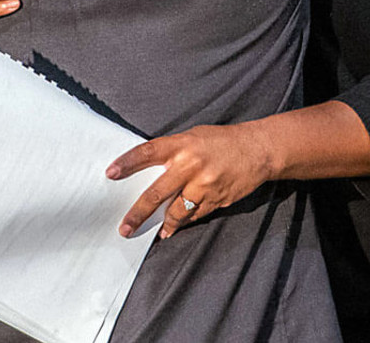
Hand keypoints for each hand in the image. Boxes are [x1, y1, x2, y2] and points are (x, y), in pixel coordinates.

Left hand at [107, 123, 277, 238]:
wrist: (259, 150)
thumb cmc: (221, 141)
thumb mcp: (193, 137)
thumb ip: (172, 151)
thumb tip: (147, 169)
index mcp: (182, 145)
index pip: (148, 152)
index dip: (127, 163)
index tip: (110, 173)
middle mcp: (191, 166)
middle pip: (157, 193)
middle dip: (138, 213)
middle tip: (125, 228)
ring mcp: (205, 186)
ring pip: (177, 212)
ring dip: (165, 224)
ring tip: (156, 231)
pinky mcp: (217, 200)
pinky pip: (195, 216)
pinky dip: (184, 222)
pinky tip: (176, 227)